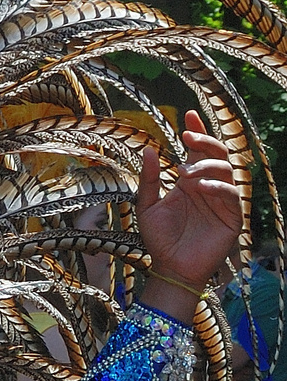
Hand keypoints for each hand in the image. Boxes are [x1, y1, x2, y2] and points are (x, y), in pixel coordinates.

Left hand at [137, 111, 240, 296]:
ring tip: (184, 172)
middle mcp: (208, 187)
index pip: (197, 151)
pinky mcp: (232, 217)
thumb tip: (148, 149)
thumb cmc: (159, 239)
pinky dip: (217, 187)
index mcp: (190, 182)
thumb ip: (149, 179)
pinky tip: (200, 187)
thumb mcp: (147, 206)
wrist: (169, 267)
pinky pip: (232, 194)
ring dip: (207, 165)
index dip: (197, 131)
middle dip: (205, 141)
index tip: (188, 113)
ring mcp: (222, 201)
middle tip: (188, 136)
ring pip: (227, 170)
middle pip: (217, 154)